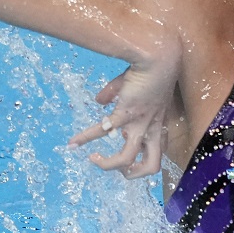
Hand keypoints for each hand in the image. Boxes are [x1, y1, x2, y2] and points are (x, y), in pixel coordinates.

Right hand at [67, 57, 173, 178]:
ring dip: (107, 165)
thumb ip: (116, 94)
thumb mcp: (136, 87)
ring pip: (126, 159)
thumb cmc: (151, 70)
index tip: (129, 149)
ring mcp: (140, 123)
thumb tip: (99, 100)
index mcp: (159, 124)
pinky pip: (103, 131)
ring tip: (93, 158)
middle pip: (152, 167)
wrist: (159, 57)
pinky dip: (86, 138)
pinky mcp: (126, 113)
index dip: (146, 156)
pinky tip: (73, 142)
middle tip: (119, 168)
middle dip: (133, 174)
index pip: (160, 151)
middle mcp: (152, 128)